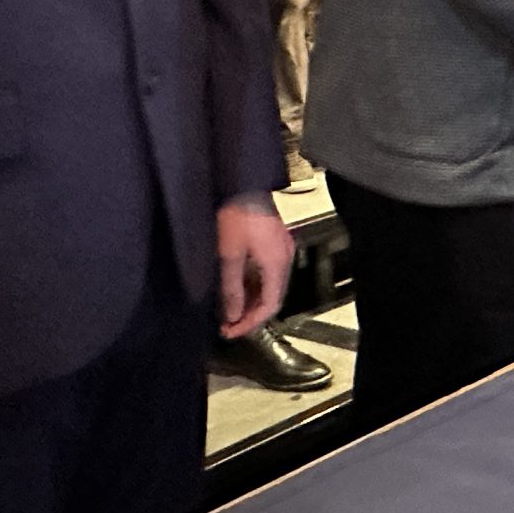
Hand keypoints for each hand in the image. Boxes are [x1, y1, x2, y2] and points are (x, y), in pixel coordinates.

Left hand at [216, 196, 293, 336]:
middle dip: (250, 314)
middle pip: (273, 297)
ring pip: (270, 285)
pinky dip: (254, 284)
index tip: (230, 332)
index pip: (270, 305)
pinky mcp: (275, 241)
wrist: (243, 180)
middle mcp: (285, 258)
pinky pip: (268, 272)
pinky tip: (237, 288)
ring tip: (229, 310)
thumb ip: (232, 287)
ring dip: (251, 300)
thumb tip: (232, 316)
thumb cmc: (236, 214)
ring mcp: (282, 249)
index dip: (250, 323)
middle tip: (228, 325)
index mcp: (277, 264)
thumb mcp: (229, 254)